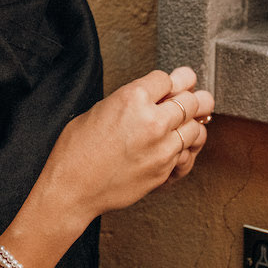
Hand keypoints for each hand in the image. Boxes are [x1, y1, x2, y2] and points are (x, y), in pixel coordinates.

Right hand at [41, 66, 214, 222]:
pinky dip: (185, 148)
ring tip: (187, 122)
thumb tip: (150, 94)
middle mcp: (152, 121)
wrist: (72, 188)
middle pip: (191, 100)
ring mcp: (161, 148)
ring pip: (195, 127)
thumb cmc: (77, 150)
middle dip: (190, 97)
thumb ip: (129, 99)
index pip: (168, 78)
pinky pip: (187, 153)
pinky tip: (179, 145)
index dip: (169, 81)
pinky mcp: (164, 170)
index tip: (171, 84)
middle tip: (191, 97)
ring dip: (191, 123)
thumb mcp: (99, 109)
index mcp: (133, 98)